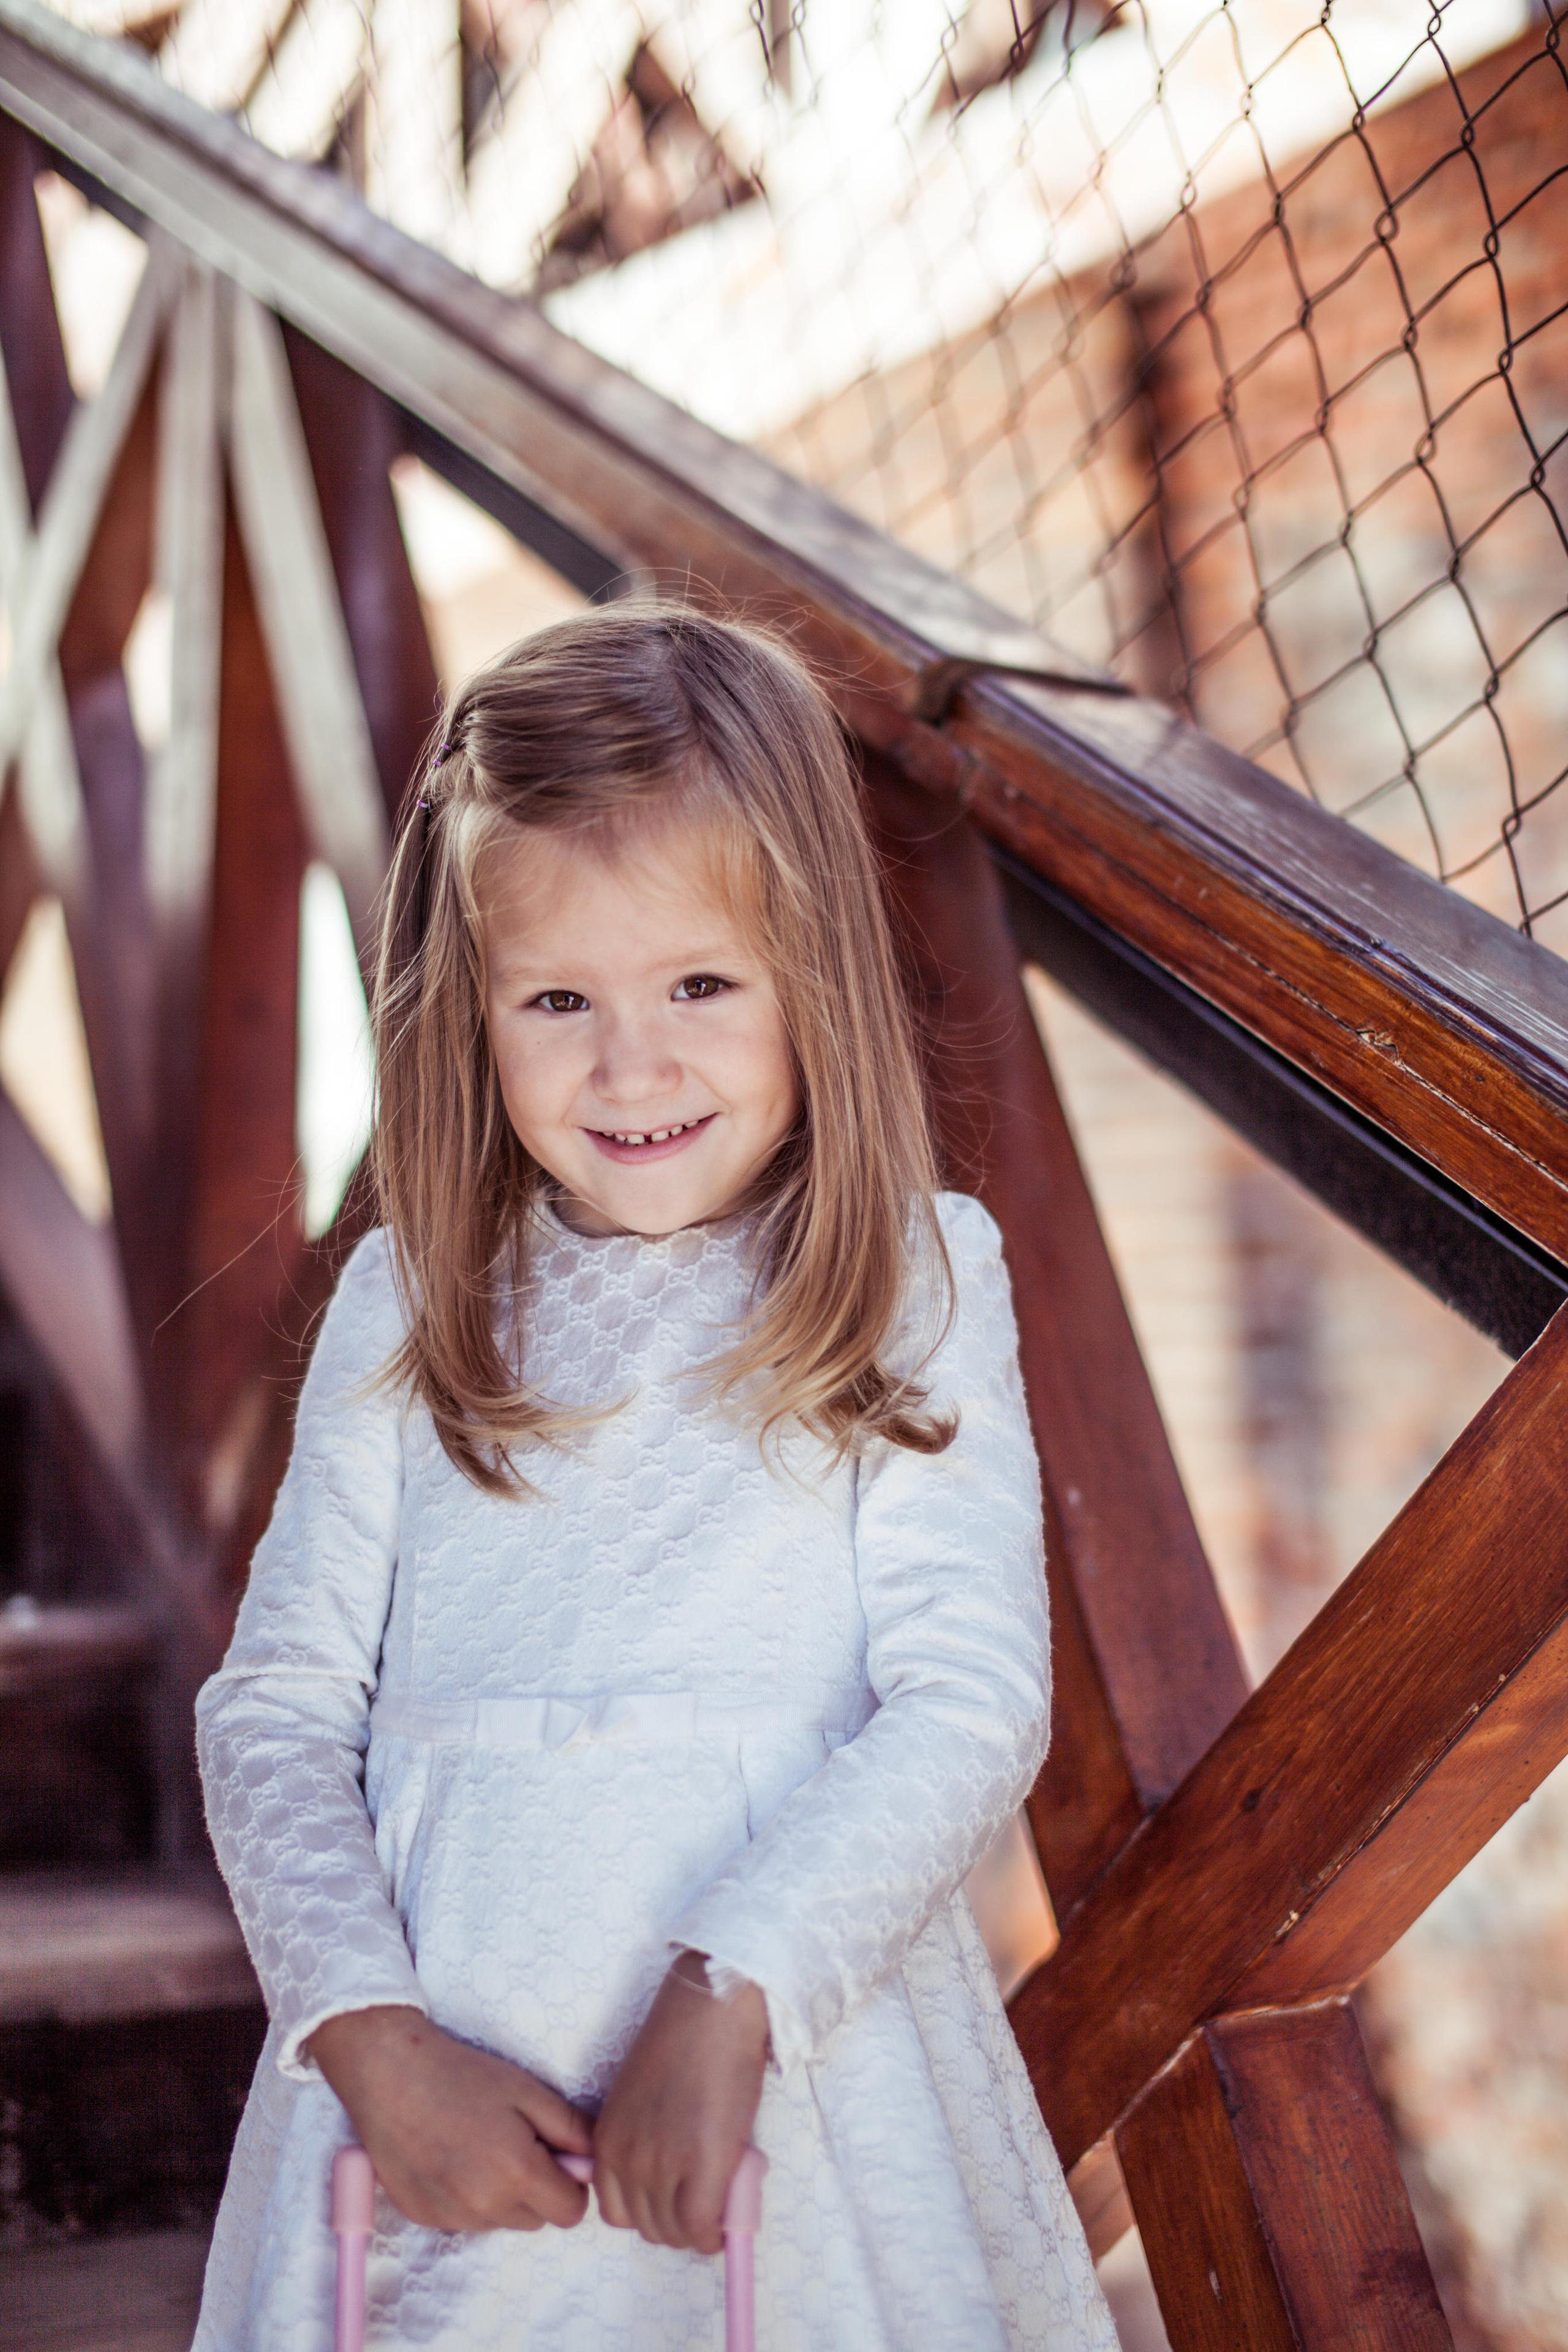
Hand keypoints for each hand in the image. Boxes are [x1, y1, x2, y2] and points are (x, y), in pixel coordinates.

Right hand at [306, 2005, 592, 2233]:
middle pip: (536, 2219)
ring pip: (499, 2221)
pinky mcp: (423, 2217)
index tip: (556, 2154)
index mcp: (517, 2174)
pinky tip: (452, 2156)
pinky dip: (467, 2197)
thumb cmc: (461, 2075)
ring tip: (479, 2145)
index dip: (571, 2182)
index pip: (571, 2212)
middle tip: (515, 2142)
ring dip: (501, 2195)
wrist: (389, 2073)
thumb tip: (595, 2159)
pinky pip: (464, 2219)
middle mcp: (484, 2207)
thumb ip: (571, 2129)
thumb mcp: (527, 2090)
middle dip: (537, 2189)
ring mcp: (450, 2217)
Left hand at [592, 1953, 769, 2255]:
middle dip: (674, 2226)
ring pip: (673, 2231)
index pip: (615, 2211)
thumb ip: (642, 2140)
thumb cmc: (682, 2040)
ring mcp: (662, 2165)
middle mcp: (626, 2158)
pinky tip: (727, 2221)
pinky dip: (713, 2235)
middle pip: (645, 2226)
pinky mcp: (701, 2167)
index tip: (673, 2207)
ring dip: (696, 2231)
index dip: (648, 2215)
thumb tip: (670, 2181)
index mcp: (607, 2139)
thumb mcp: (641, 2099)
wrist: (713, 2009)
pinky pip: (701, 2227)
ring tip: (719, 2209)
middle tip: (702, 2208)